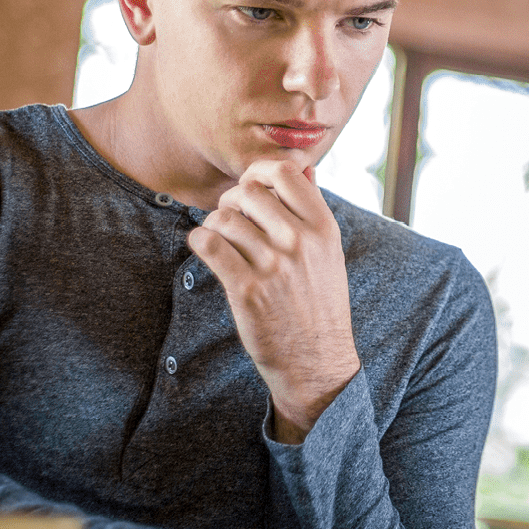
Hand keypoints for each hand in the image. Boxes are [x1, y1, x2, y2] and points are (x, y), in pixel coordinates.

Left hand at [186, 159, 359, 441]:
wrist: (316, 361)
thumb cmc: (318, 304)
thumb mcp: (329, 253)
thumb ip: (314, 208)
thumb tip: (305, 167)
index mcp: (324, 228)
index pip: (285, 172)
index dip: (258, 171)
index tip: (250, 186)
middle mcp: (300, 242)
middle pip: (248, 191)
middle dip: (231, 200)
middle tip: (231, 218)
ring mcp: (273, 266)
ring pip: (224, 217)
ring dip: (214, 223)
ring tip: (220, 238)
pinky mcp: (247, 290)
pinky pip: (209, 244)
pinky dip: (199, 240)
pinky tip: (204, 247)